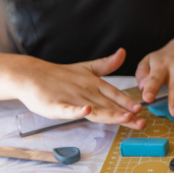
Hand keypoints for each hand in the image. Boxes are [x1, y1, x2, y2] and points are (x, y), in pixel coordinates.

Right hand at [16, 48, 145, 128]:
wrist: (32, 75)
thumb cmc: (62, 75)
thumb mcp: (87, 68)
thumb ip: (107, 64)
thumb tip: (123, 51)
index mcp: (95, 85)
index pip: (114, 95)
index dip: (127, 102)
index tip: (141, 109)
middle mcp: (86, 93)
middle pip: (108, 105)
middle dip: (125, 113)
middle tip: (141, 120)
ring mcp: (72, 99)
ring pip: (94, 109)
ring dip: (110, 114)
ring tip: (125, 117)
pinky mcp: (56, 105)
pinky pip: (67, 109)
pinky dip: (76, 111)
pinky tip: (85, 111)